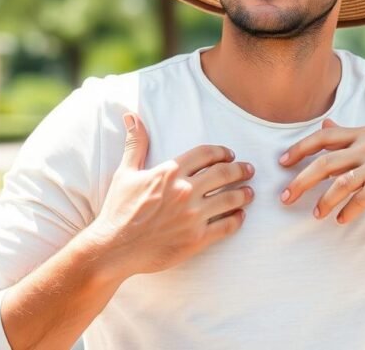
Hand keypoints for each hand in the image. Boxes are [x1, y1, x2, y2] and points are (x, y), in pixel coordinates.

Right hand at [89, 112, 255, 276]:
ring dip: (244, 194)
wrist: (114, 248)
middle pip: (223, 174)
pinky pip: (226, 226)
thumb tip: (131, 116)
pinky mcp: (196, 239)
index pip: (205, 154)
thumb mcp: (125, 173)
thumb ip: (135, 144)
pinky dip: (237, 220)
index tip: (229, 155)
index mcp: (169, 172)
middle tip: (249, 170)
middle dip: (240, 170)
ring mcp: (192, 216)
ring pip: (230, 199)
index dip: (221, 152)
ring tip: (249, 193)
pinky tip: (240, 216)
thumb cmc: (118, 210)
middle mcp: (184, 191)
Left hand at [278, 119, 364, 223]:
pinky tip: (341, 219)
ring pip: (341, 184)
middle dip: (300, 181)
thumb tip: (325, 125)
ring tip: (315, 215)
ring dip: (324, 201)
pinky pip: (362, 199)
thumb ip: (352, 134)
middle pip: (325, 162)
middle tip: (284, 197)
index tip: (282, 163)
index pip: (323, 137)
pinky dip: (348, 211)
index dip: (299, 149)